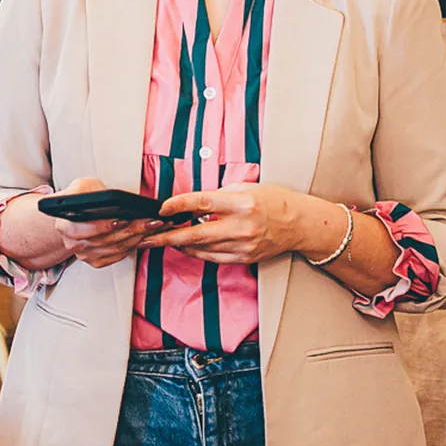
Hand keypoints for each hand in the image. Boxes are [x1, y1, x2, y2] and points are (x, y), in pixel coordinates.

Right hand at [52, 177, 167, 268]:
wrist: (77, 214)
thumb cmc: (81, 198)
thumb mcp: (81, 186)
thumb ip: (84, 190)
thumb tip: (97, 197)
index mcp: (64, 226)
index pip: (84, 229)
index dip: (104, 226)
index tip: (123, 219)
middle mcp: (73, 244)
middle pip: (106, 240)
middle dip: (132, 230)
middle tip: (150, 221)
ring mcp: (85, 255)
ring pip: (116, 248)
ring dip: (137, 237)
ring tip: (153, 226)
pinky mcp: (96, 261)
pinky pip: (118, 256)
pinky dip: (133, 246)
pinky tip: (144, 235)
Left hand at [140, 183, 304, 263]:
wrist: (298, 223)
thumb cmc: (273, 200)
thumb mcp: (245, 187)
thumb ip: (218, 195)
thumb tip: (192, 203)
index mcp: (240, 203)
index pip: (201, 203)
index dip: (177, 205)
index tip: (161, 208)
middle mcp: (241, 226)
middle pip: (195, 233)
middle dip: (167, 236)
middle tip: (147, 237)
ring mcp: (242, 245)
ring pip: (201, 248)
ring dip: (179, 244)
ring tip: (161, 240)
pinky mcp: (244, 258)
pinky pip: (213, 258)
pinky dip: (196, 252)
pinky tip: (185, 246)